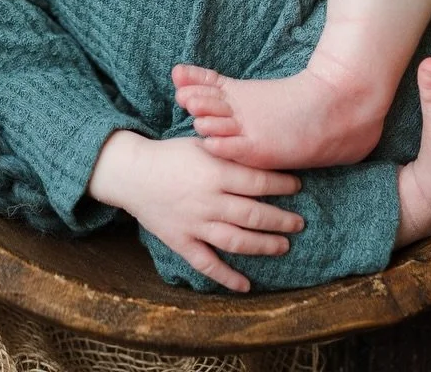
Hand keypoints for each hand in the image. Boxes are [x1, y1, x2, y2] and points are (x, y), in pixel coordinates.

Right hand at [87, 131, 304, 291]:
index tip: (297, 186)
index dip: (282, 186)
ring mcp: (194, 224)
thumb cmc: (170, 155)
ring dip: (264, 246)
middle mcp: (207, 201)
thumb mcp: (201, 143)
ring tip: (283, 246)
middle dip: (281, 220)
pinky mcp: (181, 242)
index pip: (258, 182)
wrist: (131, 174)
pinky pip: (206, 264)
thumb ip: (229, 151)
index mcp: (214, 173)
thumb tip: (262, 151)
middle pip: (253, 215)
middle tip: (299, 222)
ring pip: (236, 241)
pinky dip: (226, 277)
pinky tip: (246, 286)